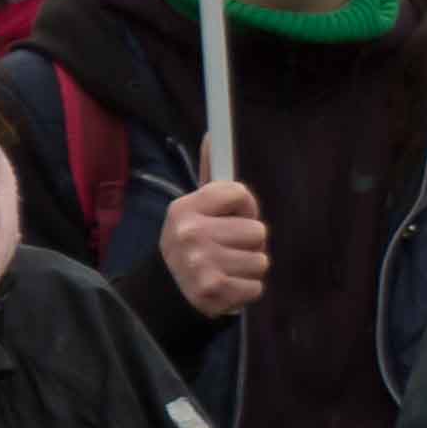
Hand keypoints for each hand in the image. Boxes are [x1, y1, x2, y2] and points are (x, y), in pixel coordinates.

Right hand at [161, 177, 270, 320]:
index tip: (232, 217)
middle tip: (225, 247)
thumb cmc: (192, 243)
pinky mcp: (213, 289)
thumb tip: (213, 136)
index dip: (245, 208)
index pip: (241, 193)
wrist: (165, 291)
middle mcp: (190, 233)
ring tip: (224, 267)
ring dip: (247, 267)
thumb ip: (210, 173)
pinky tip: (225, 285)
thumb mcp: (194, 209)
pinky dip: (245, 289)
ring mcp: (201, 262)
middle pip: (258, 230)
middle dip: (248, 242)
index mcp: (185, 208)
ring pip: (261, 260)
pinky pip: (257, 286)